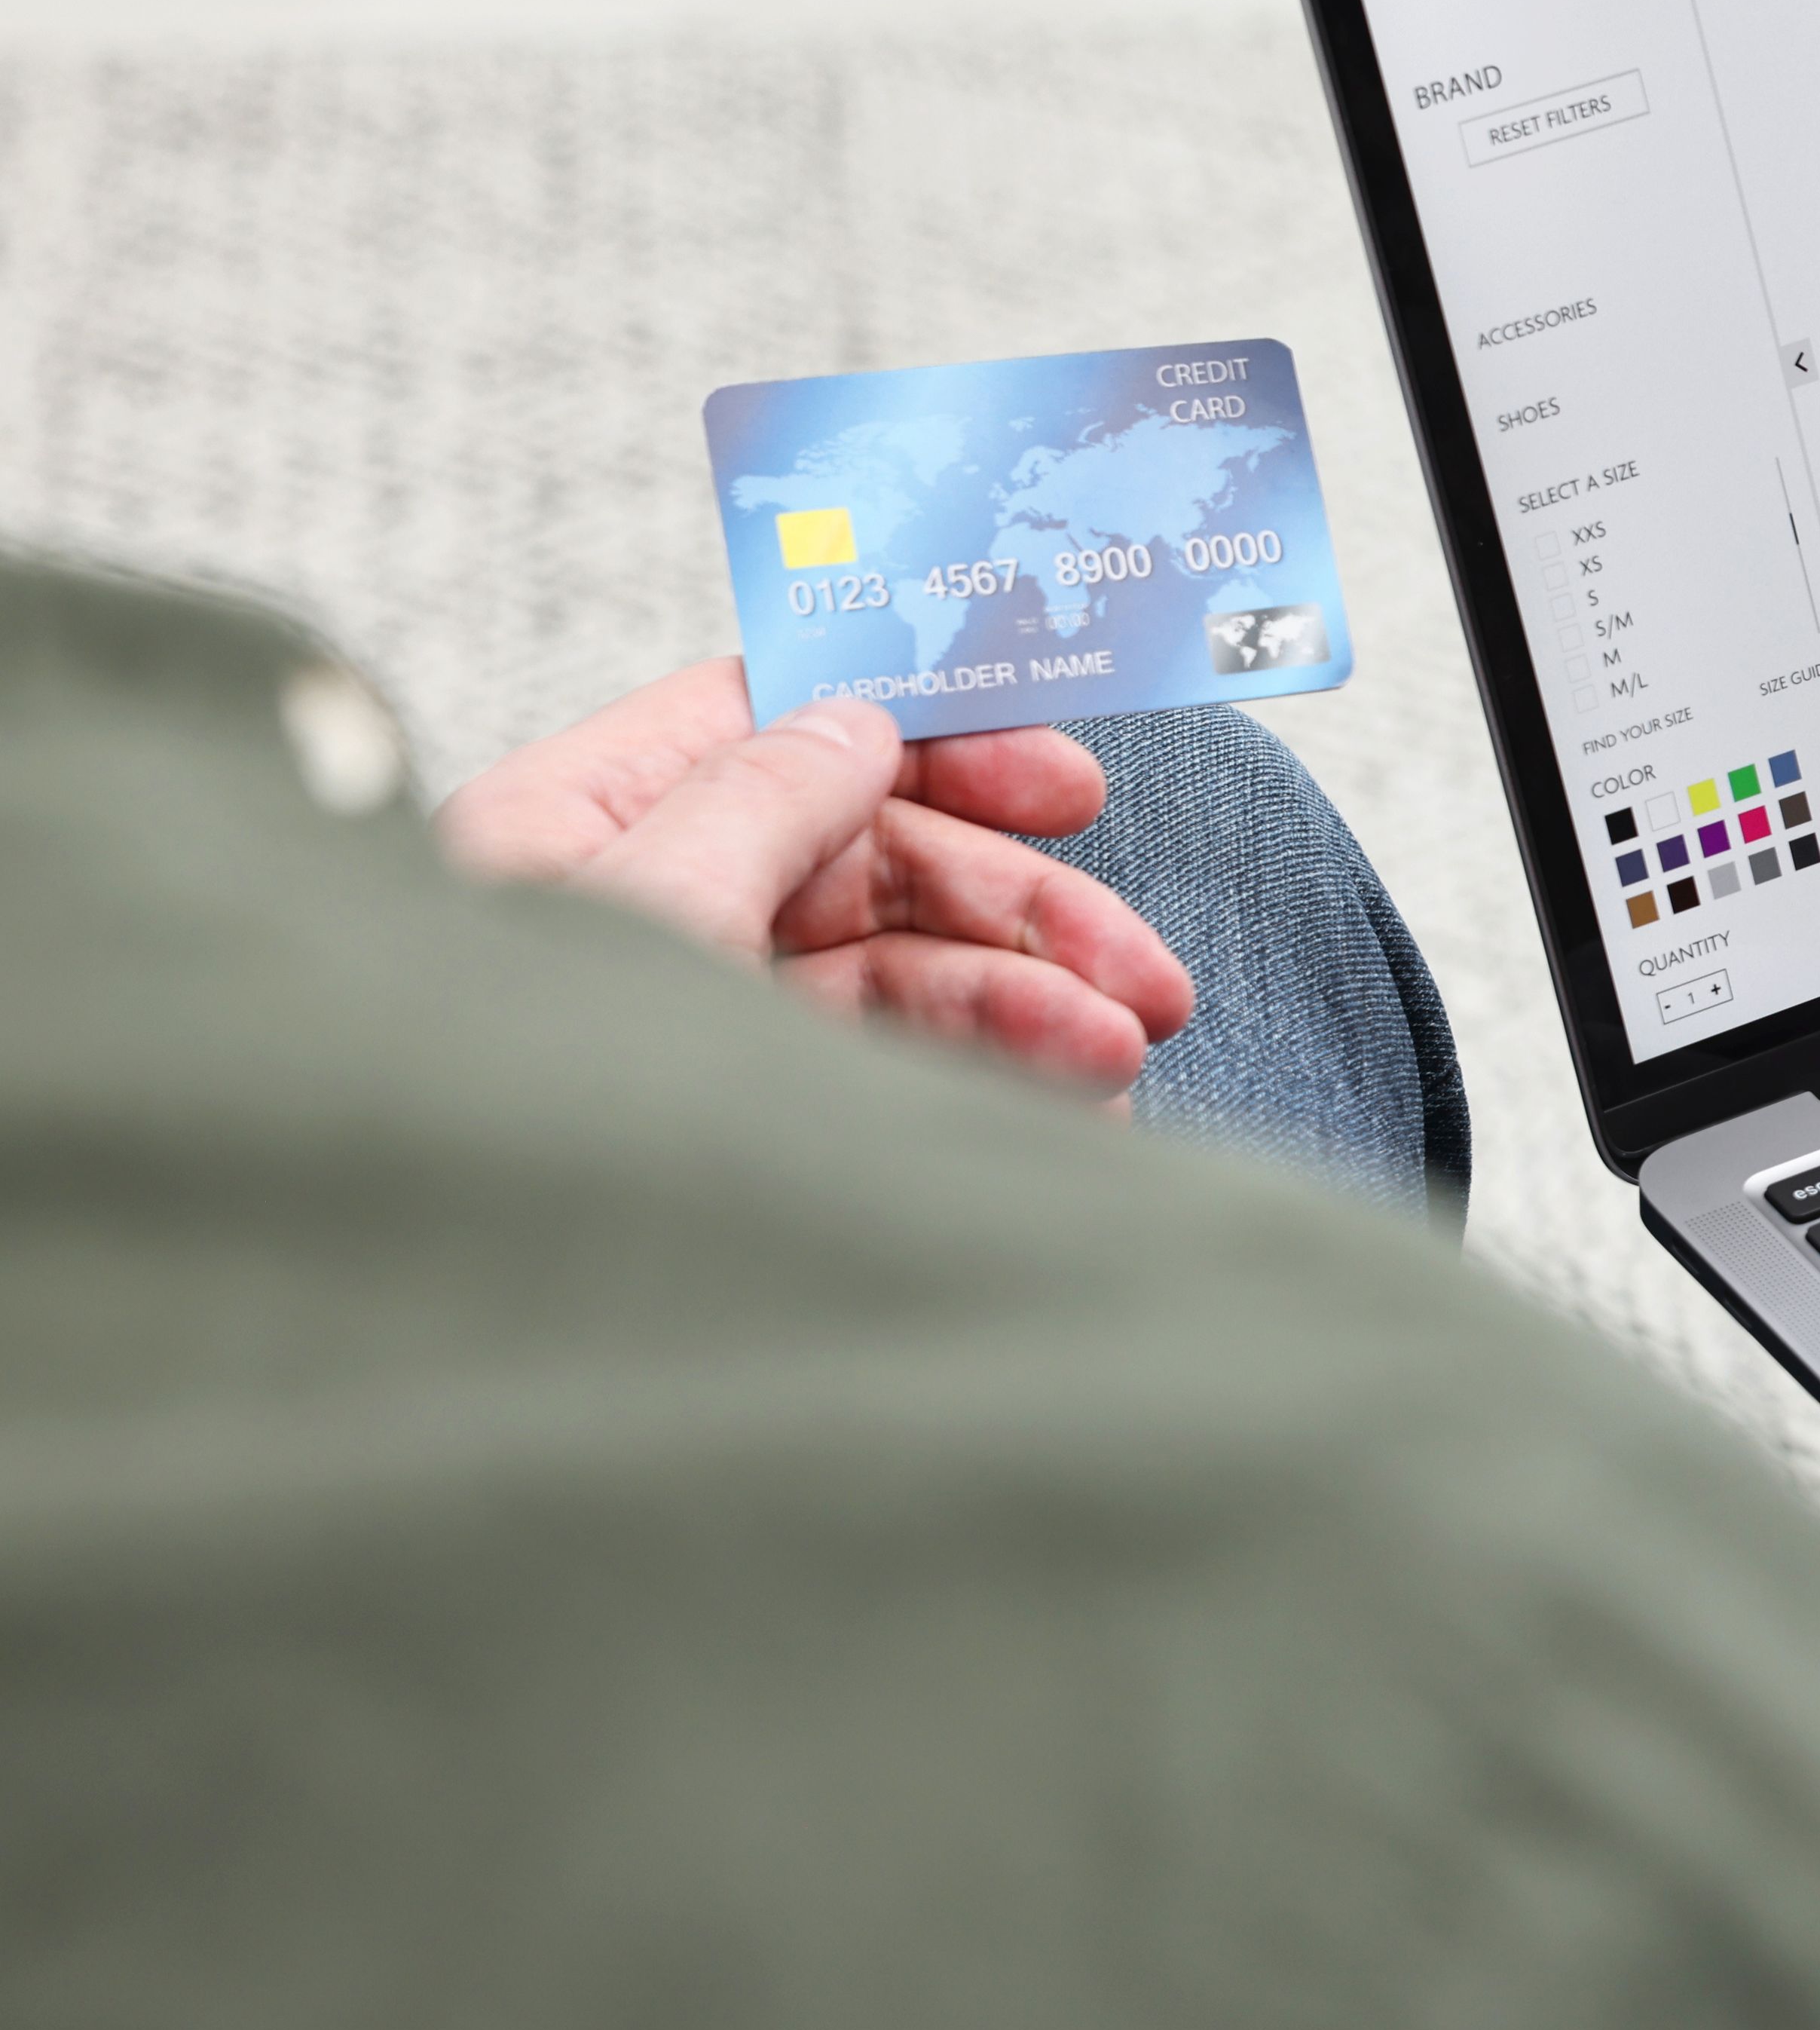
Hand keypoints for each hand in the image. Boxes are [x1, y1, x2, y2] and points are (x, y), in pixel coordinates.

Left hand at [439, 661, 1194, 1096]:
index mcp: (584, 817)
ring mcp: (698, 1013)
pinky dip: (980, 1080)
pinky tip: (1065, 1115)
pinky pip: (882, 1068)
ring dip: (1026, 1008)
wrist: (468, 1310)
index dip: (938, 741)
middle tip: (1142, 977)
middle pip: (872, 861)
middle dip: (1021, 915)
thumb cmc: (503, 1096)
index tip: (1065, 789)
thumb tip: (858, 719)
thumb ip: (758, 799)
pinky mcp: (736, 1109)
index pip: (783, 725)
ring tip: (1113, 1062)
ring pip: (896, 975)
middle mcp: (647, 904)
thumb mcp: (649, 905)